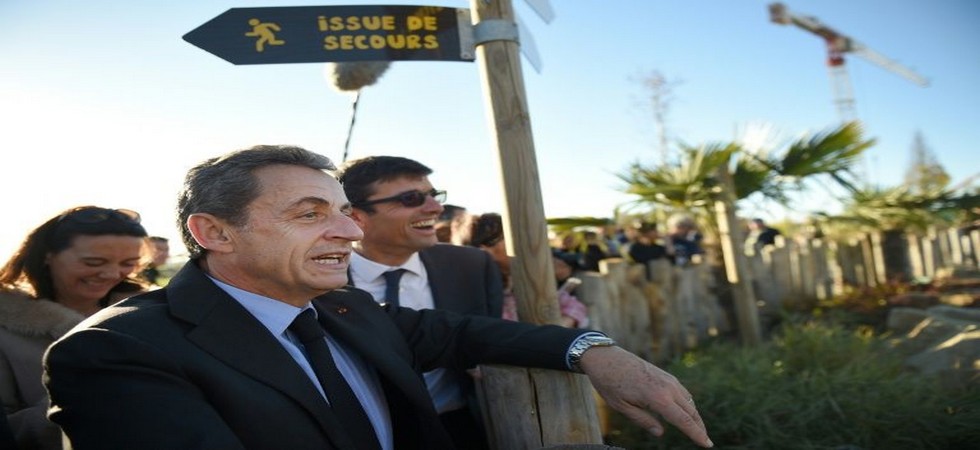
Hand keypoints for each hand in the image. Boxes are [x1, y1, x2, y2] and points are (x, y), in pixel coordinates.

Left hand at [580, 346, 712, 447]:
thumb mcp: (622, 407)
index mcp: (657, 398)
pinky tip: (687, 411)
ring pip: (689, 401)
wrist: (606, 357)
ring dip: (695, 416)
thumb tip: (660, 433)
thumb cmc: (610, 383)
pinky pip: (683, 391)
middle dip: (700, 427)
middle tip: (706, 442)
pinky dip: (689, 404)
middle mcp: (667, 387)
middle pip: (691, 411)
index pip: (683, 420)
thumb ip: (643, 421)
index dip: (697, 434)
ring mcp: (668, 379)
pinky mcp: (665, 374)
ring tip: (699, 429)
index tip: (707, 444)